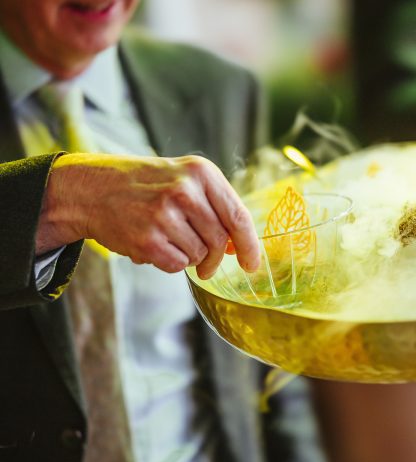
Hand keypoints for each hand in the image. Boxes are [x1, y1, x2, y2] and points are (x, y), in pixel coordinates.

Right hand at [36, 153, 259, 278]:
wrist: (92, 189)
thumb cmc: (147, 186)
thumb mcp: (185, 181)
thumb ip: (215, 208)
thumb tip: (237, 247)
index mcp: (201, 172)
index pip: (238, 216)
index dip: (249, 246)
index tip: (252, 264)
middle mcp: (185, 190)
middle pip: (220, 240)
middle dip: (215, 258)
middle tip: (206, 264)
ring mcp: (164, 214)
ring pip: (199, 254)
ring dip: (189, 257)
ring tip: (168, 240)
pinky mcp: (147, 238)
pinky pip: (177, 265)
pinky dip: (170, 263)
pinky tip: (155, 246)